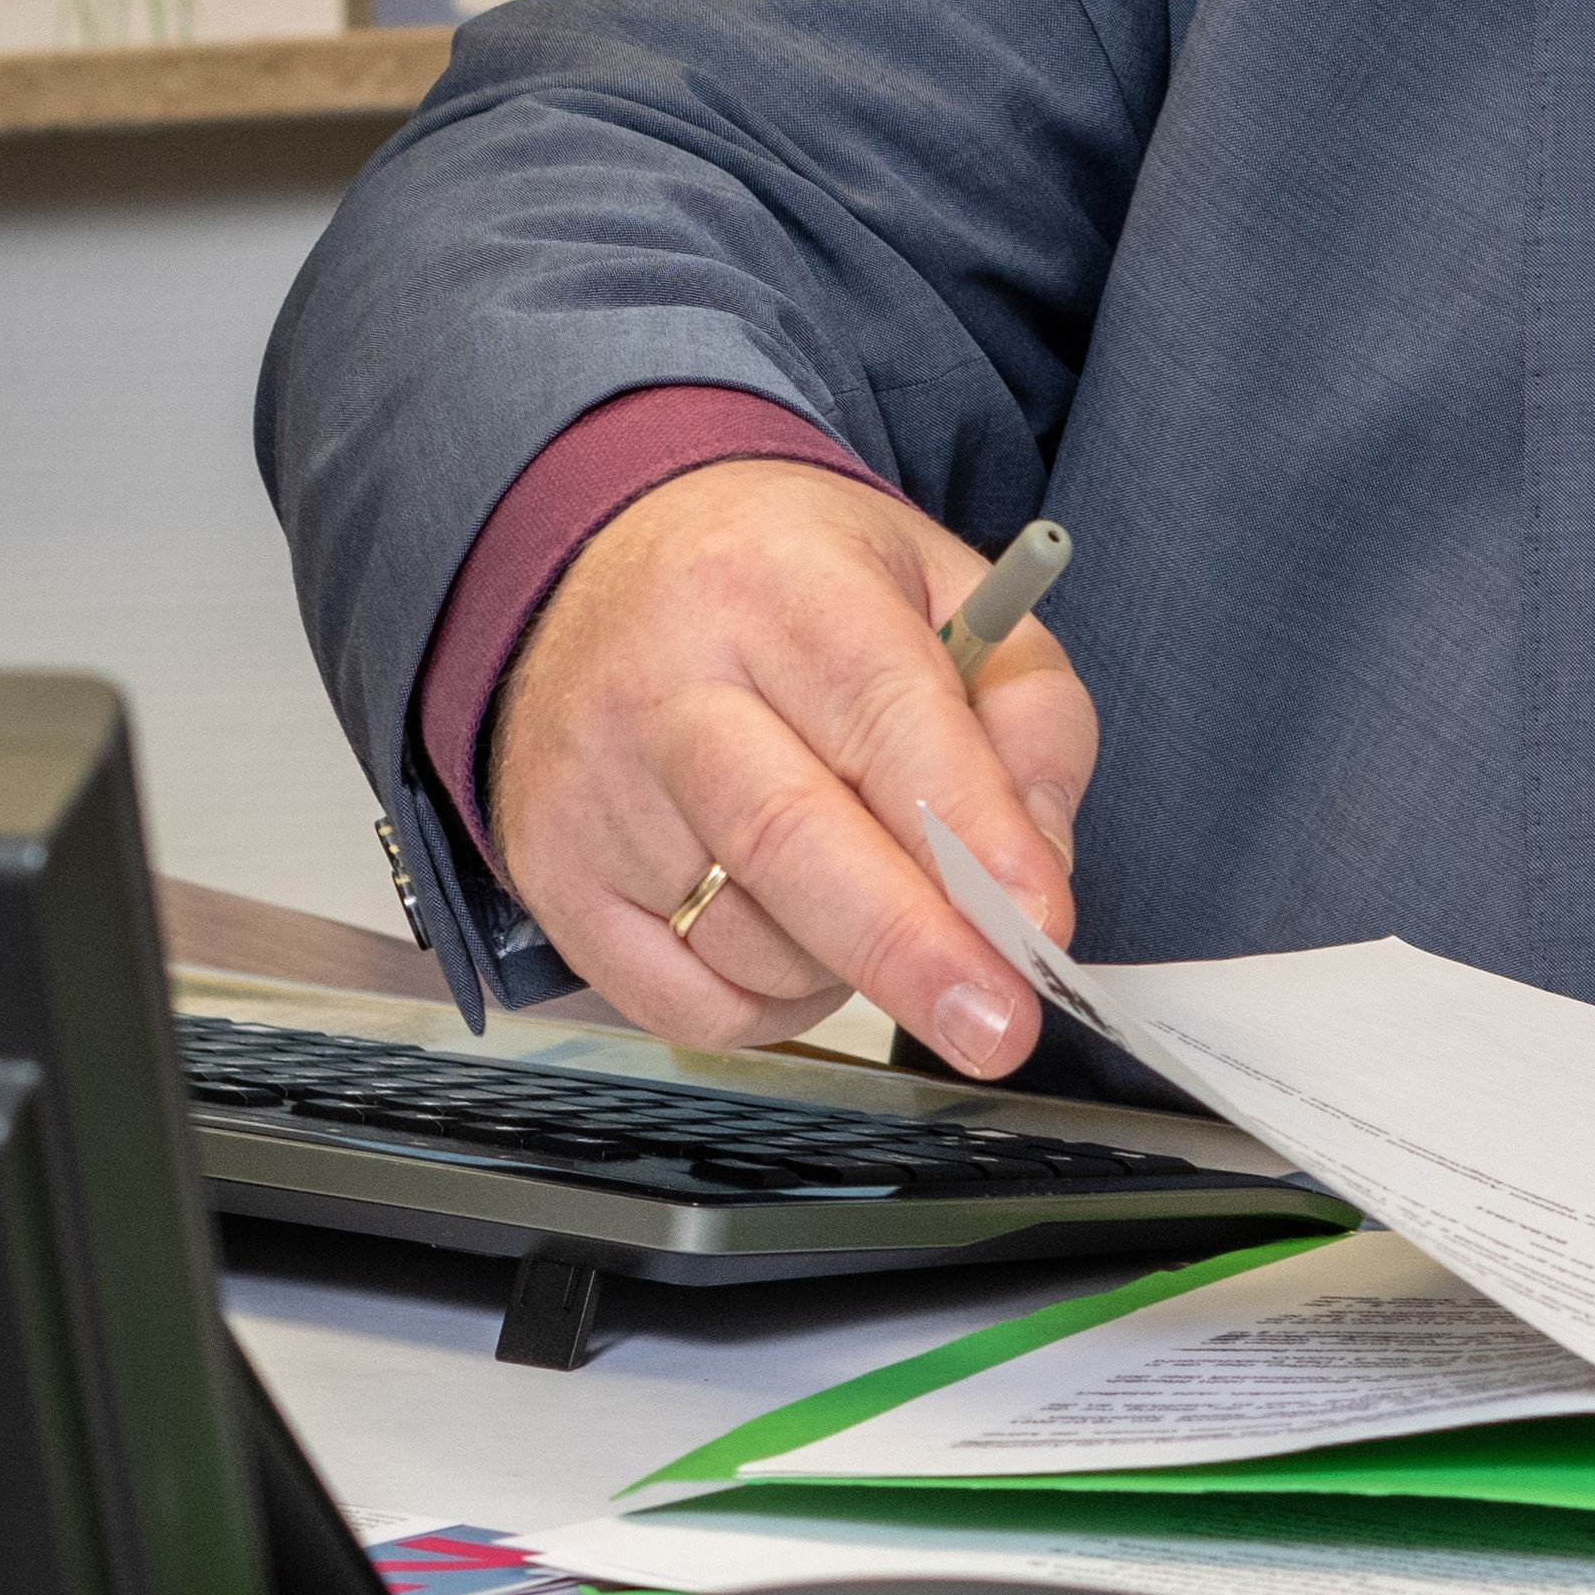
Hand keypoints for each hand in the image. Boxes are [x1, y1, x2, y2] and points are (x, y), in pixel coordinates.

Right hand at [483, 458, 1094, 1073]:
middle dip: (909, 949)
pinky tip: (793, 934)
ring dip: (848, 965)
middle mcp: (667, 681)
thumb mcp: (943, 587)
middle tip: (997, 1029)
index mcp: (781, 584)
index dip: (969, 831)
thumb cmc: (794, 587)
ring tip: (873, 890)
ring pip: (747, 938)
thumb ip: (1027, 712)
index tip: (1039, 921)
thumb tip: (1037, 869)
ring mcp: (595, 787)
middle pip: (789, 837)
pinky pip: (684, 1002)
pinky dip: (770, 1004)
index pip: (885, 717)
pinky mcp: (555, 876)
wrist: (605, 564)